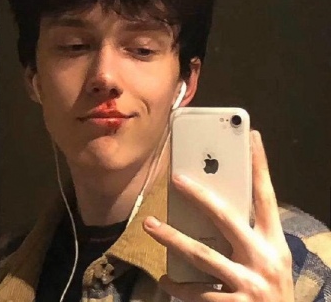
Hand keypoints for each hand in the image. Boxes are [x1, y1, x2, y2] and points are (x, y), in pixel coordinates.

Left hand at [143, 130, 293, 301]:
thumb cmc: (273, 289)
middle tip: (176, 178)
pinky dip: (179, 286)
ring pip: (202, 254)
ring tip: (149, 225)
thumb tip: (211, 208)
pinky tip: (165, 279)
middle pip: (226, 217)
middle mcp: (264, 259)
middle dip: (199, 195)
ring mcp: (250, 284)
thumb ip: (248, 235)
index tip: (250, 136)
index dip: (259, 165)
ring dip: (172, 238)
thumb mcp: (270, 259)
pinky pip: (198, 293)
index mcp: (274, 243)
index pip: (266, 196)